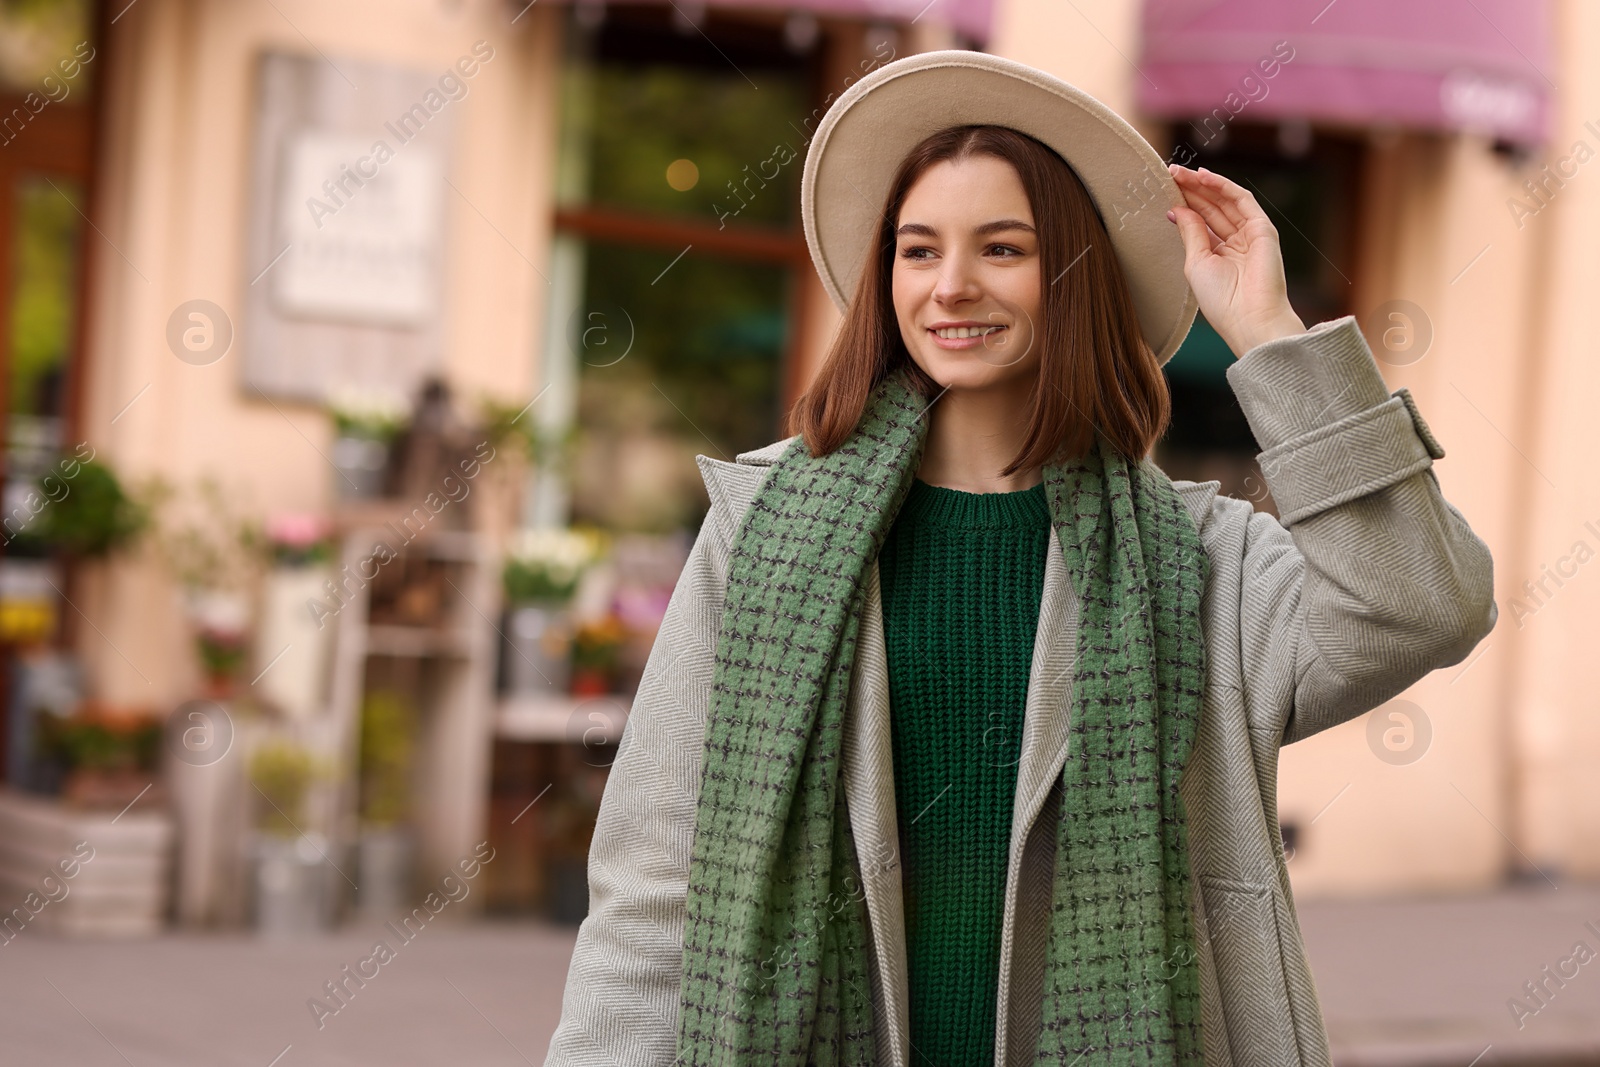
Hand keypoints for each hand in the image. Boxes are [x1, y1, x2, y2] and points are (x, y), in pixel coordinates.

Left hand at [1165, 164, 1306, 357]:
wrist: (1249, 317)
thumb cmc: (1221, 299)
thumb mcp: (1196, 263)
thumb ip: (1190, 233)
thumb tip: (1176, 208)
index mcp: (1218, 254)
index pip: (1200, 221)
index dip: (1183, 202)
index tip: (1163, 187)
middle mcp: (1234, 242)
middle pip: (1211, 208)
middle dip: (1190, 189)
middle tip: (1169, 172)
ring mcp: (1250, 234)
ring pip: (1225, 201)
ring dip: (1204, 184)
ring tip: (1180, 172)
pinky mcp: (1263, 229)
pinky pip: (1242, 200)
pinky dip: (1223, 186)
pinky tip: (1203, 177)